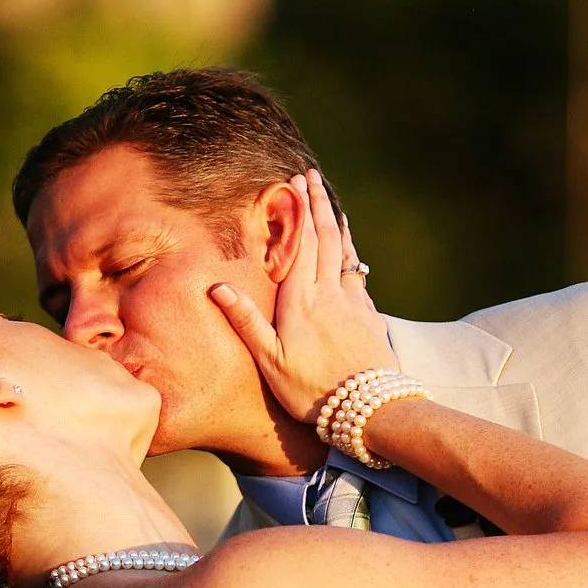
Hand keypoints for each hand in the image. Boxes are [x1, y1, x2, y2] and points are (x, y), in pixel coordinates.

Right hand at [209, 171, 394, 422]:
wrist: (368, 410)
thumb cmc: (312, 391)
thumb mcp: (270, 361)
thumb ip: (246, 321)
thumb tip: (217, 286)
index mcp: (302, 301)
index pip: (300, 244)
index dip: (297, 211)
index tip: (293, 183)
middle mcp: (330, 294)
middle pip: (325, 238)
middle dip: (318, 205)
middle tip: (311, 177)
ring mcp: (354, 303)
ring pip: (346, 253)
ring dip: (337, 225)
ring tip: (331, 204)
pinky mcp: (370, 317)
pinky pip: (359, 275)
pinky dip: (352, 255)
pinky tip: (350, 255)